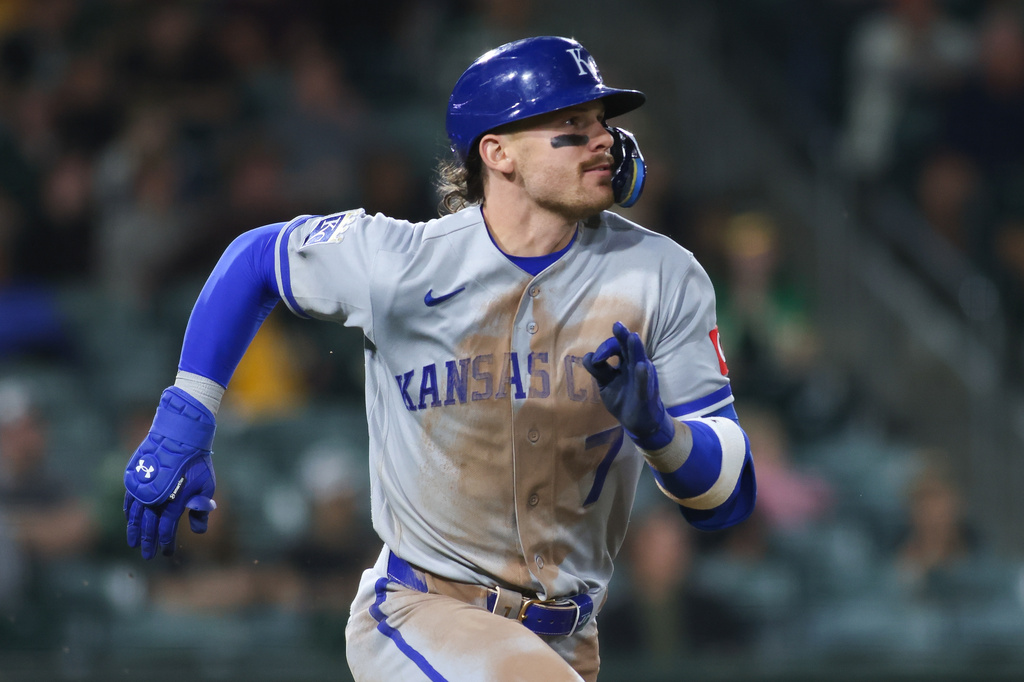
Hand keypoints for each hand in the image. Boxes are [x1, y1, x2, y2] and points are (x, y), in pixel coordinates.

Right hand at [123, 387, 217, 558]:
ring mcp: (143, 487)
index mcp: (174, 501)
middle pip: (149, 525)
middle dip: (148, 542)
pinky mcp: (135, 478)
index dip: (166, 542)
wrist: (180, 435)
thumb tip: (199, 531)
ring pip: (135, 515)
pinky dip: (129, 512)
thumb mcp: (206, 484)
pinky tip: (129, 519)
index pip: (167, 528)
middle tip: (148, 556)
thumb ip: (201, 508)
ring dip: (134, 530)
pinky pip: (129, 499)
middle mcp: (156, 497)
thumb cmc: (197, 462)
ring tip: (133, 543)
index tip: (166, 552)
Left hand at [583, 322, 674, 449]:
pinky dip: (642, 375)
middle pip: (629, 348)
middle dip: (623, 336)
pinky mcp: (646, 393)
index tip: (596, 360)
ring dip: (635, 348)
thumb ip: (598, 370)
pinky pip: (644, 383)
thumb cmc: (622, 399)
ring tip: (633, 337)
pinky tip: (642, 366)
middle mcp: (635, 366)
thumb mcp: (606, 384)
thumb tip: (588, 356)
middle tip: (617, 326)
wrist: (639, 421)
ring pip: (639, 360)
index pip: (616, 348)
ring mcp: (642, 378)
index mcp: (625, 362)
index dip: (605, 349)